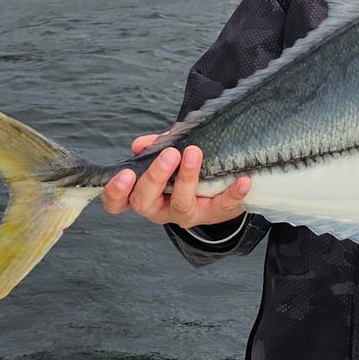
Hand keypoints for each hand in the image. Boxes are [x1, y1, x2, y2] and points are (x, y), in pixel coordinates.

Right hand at [101, 134, 250, 228]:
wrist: (216, 193)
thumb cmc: (182, 172)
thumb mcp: (167, 157)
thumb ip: (154, 148)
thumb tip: (140, 144)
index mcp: (143, 196)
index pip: (117, 202)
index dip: (115, 191)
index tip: (125, 173)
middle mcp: (159, 210)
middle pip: (145, 201)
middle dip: (155, 176)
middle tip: (170, 154)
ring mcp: (186, 215)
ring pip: (180, 205)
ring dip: (187, 178)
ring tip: (195, 153)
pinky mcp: (213, 214)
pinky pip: (223, 206)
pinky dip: (233, 193)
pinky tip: (242, 180)